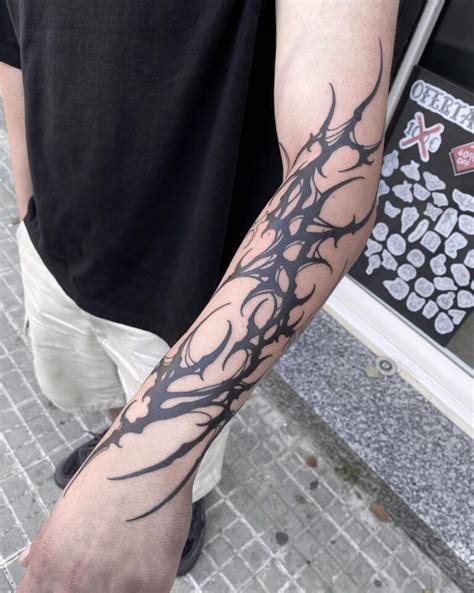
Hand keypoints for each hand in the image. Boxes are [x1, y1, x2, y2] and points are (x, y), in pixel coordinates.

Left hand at [17, 427, 192, 592]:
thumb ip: (44, 543)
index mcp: (48, 566)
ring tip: (129, 557)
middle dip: (89, 587)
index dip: (55, 590)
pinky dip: (148, 582)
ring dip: (121, 586)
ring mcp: (115, 589)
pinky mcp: (151, 585)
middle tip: (106, 565)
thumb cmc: (106, 476)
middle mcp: (75, 584)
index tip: (70, 582)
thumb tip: (26, 562)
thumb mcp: (64, 508)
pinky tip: (150, 557)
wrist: (146, 458)